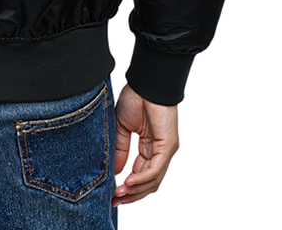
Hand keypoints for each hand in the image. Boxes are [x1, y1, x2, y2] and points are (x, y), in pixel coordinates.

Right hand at [112, 83, 178, 205]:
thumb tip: (115, 171)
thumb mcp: (122, 126)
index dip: (128, 187)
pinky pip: (155, 168)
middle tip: (115, 201)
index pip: (141, 174)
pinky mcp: (168, 145)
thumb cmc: (136, 96)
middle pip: (148, 183)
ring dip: (136, 190)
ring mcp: (166, 150)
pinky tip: (128, 182)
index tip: (112, 194)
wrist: (146, 80)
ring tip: (119, 194)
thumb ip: (120, 148)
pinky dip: (142, 178)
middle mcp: (160, 151)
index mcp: (150, 146)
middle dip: (132, 194)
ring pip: (153, 180)